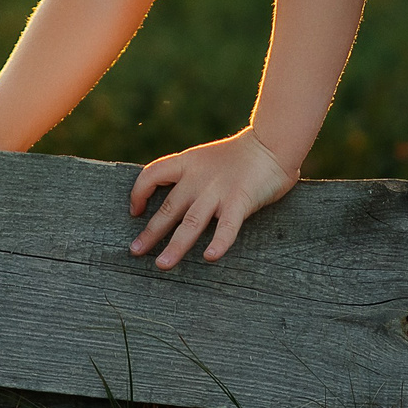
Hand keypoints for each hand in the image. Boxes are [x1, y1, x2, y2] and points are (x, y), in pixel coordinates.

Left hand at [128, 129, 297, 268]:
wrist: (272, 143)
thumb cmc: (242, 154)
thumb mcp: (207, 157)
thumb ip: (192, 176)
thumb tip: (178, 200)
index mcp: (188, 163)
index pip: (152, 174)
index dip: (139, 192)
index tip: (136, 211)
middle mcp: (198, 179)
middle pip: (168, 208)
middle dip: (150, 233)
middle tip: (135, 251)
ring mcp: (218, 191)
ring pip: (190, 223)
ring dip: (175, 246)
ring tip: (163, 265)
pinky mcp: (239, 201)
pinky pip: (226, 226)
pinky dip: (218, 242)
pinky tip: (210, 257)